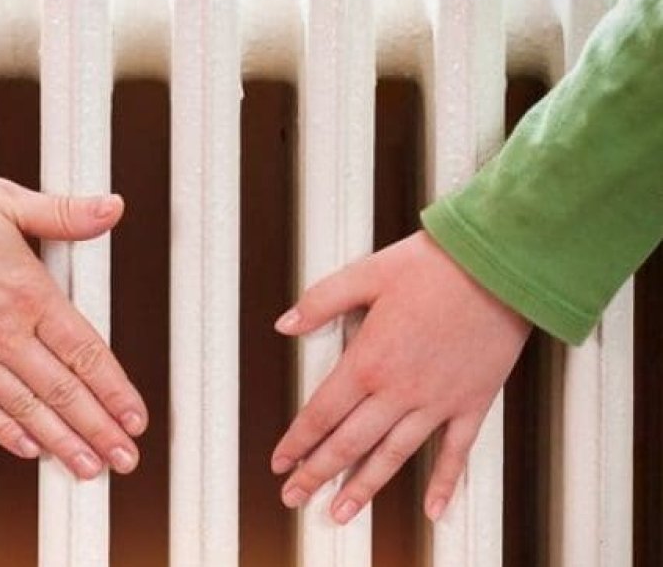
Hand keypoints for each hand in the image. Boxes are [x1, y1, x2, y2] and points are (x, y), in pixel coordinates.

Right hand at [0, 167, 146, 478]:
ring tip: (87, 467)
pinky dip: (4, 431)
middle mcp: (3, 331)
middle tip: (125, 458)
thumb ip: (64, 215)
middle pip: (64, 392)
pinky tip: (27, 448)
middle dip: (100, 430)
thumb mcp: (8, 202)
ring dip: (61, 442)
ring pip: (25, 409)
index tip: (135, 418)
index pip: (87, 353)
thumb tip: (112, 208)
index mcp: (29, 293)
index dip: (115, 391)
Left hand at [271, 231, 530, 522]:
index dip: (297, 441)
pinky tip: (432, 509)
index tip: (280, 463)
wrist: (500, 267)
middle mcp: (399, 391)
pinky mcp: (472, 403)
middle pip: (349, 444)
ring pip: (393, 456)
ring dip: (364, 488)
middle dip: (317, 474)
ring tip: (341, 513)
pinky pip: (456, 452)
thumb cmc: (435, 266)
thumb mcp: (366, 274)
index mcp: (368, 361)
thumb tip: (284, 324)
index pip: (321, 413)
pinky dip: (444, 483)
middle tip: (295, 497)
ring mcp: (437, 402)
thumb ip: (321, 302)